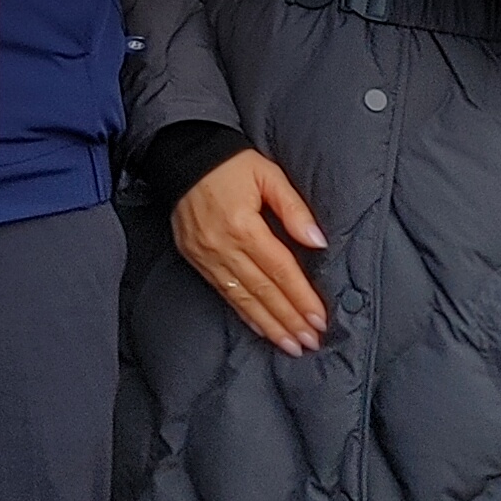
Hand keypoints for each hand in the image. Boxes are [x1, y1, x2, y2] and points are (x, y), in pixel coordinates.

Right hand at [171, 147, 328, 354]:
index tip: (319, 319)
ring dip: (270, 325)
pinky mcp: (195, 259)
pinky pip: (223, 293)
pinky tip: (261, 328)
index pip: (280, 270)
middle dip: (289, 319)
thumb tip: (318, 241)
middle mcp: (223, 246)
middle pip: (263, 291)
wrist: (181, 156)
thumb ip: (294, 208)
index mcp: (244, 225)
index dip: (301, 297)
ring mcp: (206, 256)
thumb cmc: (229, 163)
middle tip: (311, 341)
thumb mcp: (267, 174)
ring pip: (243, 299)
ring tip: (291, 345)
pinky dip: (244, 313)